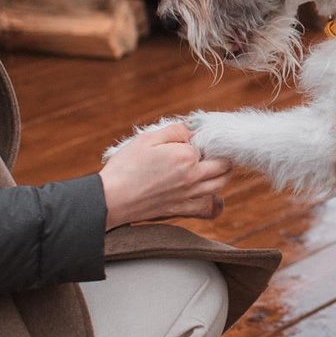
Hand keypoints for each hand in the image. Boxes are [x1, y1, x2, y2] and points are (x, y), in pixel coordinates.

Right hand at [99, 121, 230, 225]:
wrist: (111, 199)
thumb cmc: (126, 167)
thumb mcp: (147, 139)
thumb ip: (175, 131)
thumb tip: (195, 127)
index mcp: (186, 156)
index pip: (209, 143)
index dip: (206, 138)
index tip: (198, 136)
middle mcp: (193, 177)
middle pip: (224, 165)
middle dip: (223, 155)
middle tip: (214, 150)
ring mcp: (189, 195)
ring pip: (220, 184)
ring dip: (223, 174)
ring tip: (216, 167)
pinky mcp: (181, 209)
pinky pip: (208, 208)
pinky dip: (216, 203)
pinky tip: (214, 197)